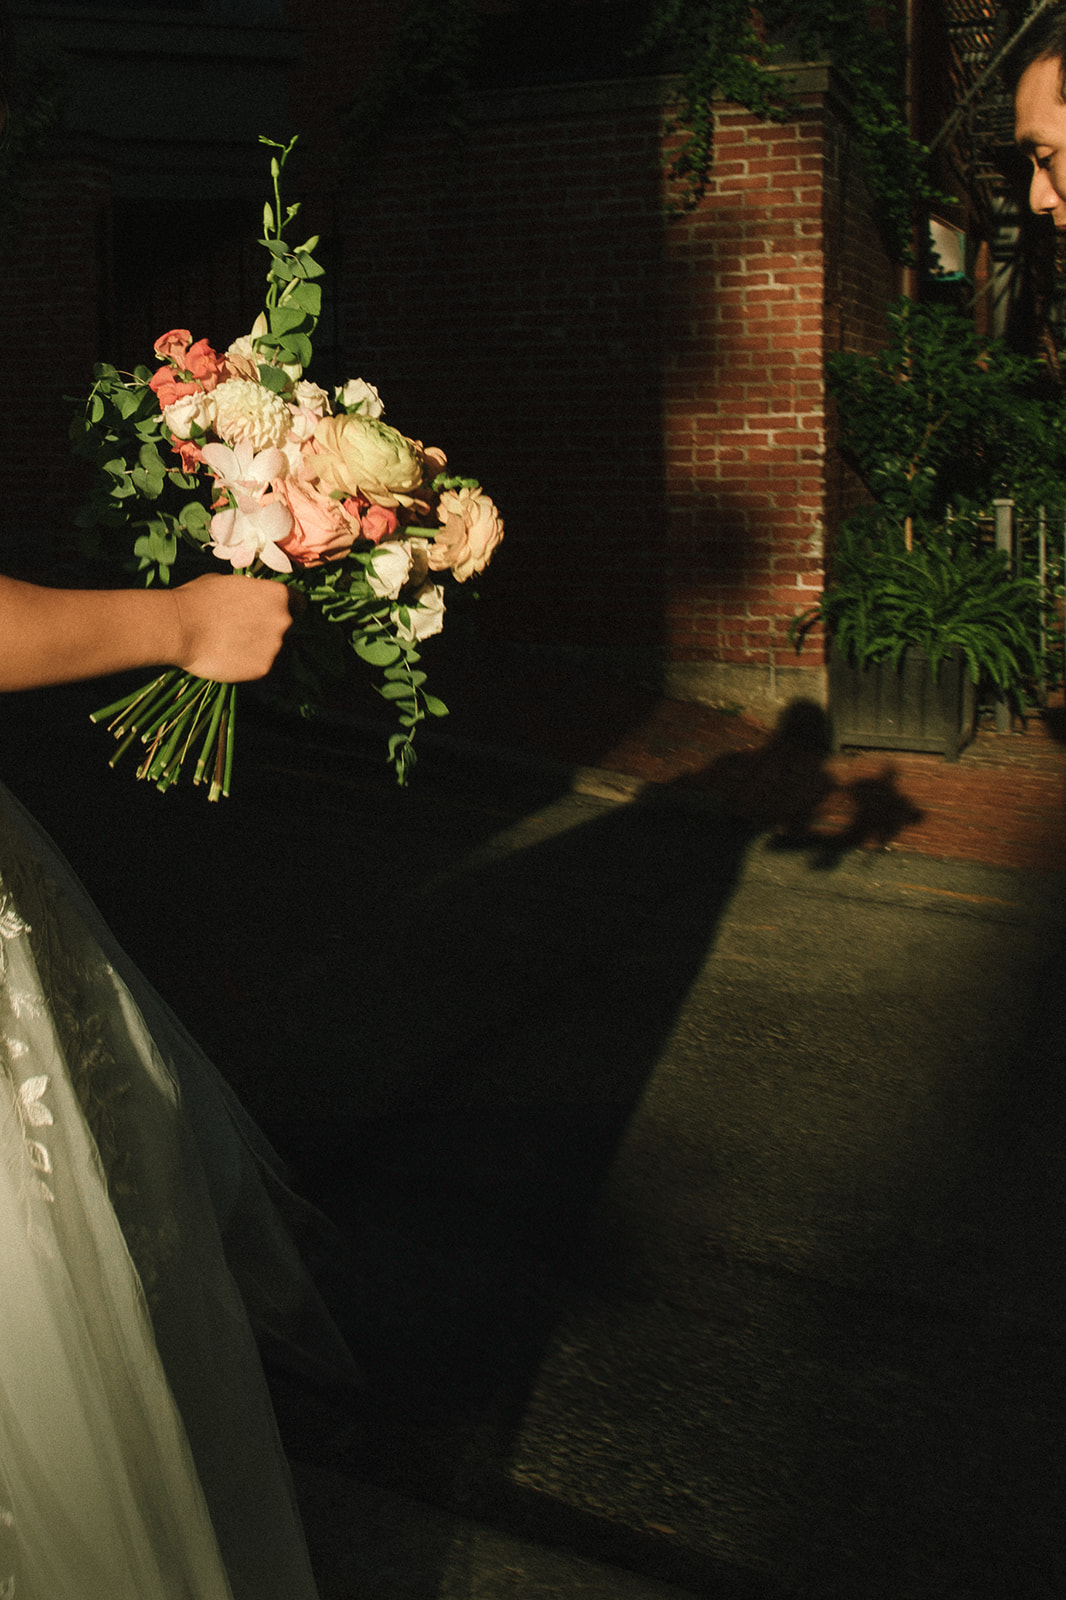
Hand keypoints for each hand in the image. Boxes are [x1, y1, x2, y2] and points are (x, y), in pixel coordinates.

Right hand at [170, 574, 292, 681]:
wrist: (180, 627)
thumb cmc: (199, 598)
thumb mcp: (229, 582)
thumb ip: (249, 592)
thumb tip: (249, 597)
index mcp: (279, 595)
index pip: (298, 604)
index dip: (286, 608)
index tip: (272, 614)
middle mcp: (284, 621)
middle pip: (286, 628)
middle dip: (270, 630)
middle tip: (246, 632)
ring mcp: (275, 647)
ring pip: (275, 650)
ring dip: (261, 649)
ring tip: (234, 647)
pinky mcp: (263, 669)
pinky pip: (262, 667)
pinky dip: (250, 665)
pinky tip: (231, 659)